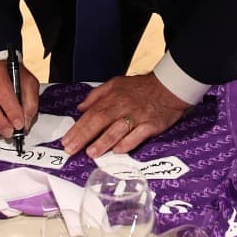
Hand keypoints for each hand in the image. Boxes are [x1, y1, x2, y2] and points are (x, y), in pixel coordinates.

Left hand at [62, 73, 192, 157]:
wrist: (170, 86)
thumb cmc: (142, 87)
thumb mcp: (116, 83)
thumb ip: (97, 95)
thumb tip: (80, 107)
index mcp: (113, 97)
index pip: (91, 113)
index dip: (78, 128)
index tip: (66, 140)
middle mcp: (123, 107)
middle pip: (100, 121)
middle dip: (84, 136)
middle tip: (71, 150)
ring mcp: (137, 116)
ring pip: (117, 130)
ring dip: (103, 142)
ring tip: (90, 153)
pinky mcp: (151, 125)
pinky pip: (138, 135)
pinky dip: (128, 143)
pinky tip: (118, 151)